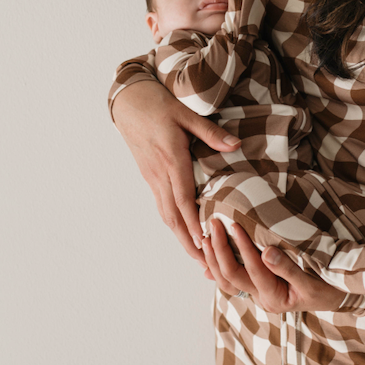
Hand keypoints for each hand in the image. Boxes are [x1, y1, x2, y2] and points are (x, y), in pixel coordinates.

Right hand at [111, 80, 240, 259]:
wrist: (128, 101)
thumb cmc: (158, 104)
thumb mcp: (186, 114)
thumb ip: (211, 132)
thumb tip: (235, 145)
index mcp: (171, 160)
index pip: (184, 199)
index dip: (195, 223)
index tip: (206, 242)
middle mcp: (160, 174)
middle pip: (174, 216)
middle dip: (189, 241)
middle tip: (205, 263)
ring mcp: (152, 177)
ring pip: (166, 214)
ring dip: (181, 236)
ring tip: (197, 255)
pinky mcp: (149, 176)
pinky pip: (162, 204)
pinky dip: (174, 222)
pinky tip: (184, 231)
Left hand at [203, 219, 346, 312]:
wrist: (339, 299)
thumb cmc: (330, 289)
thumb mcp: (313, 281)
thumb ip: (289, 268)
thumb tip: (266, 252)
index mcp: (274, 297)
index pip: (252, 270)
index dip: (242, 246)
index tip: (234, 224)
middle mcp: (262, 298)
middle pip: (231, 277)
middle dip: (219, 250)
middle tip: (213, 224)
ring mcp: (259, 294)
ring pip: (227, 281)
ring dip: (214, 259)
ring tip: (206, 237)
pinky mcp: (260, 288)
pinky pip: (234, 279)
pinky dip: (219, 267)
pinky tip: (209, 257)